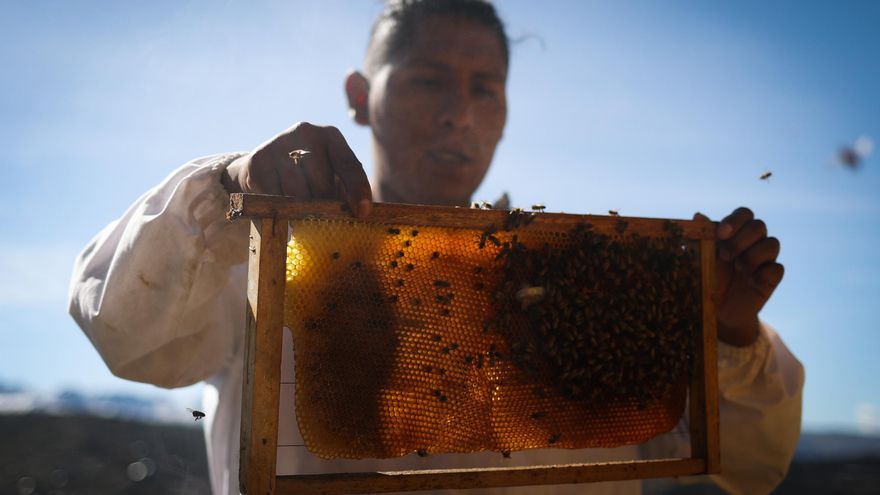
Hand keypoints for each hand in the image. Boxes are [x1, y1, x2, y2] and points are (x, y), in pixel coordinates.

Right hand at [222, 122, 372, 217]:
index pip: (349, 164)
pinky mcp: (258, 159)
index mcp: (331, 136)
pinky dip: (279, 206)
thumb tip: (359, 213)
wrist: (264, 167)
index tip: (363, 212)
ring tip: (298, 206)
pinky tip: (278, 199)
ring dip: (299, 208)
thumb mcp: (330, 176)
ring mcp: (279, 142)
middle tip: (317, 211)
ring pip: (297, 193)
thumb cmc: (308, 177)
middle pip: (321, 183)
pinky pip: (275, 196)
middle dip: (322, 204)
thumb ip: (345, 190)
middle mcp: (306, 132)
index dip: (358, 190)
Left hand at [695, 208, 783, 345]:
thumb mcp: (700, 260)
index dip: (735, 220)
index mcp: (735, 233)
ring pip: (772, 243)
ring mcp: (764, 259)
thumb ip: (701, 238)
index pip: (744, 214)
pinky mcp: (771, 278)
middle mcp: (752, 242)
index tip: (721, 234)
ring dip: (753, 255)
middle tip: (725, 256)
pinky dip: (763, 273)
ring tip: (738, 268)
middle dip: (742, 239)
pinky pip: (778, 268)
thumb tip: (698, 216)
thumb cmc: (707, 279)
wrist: (717, 309)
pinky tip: (750, 282)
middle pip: (759, 226)